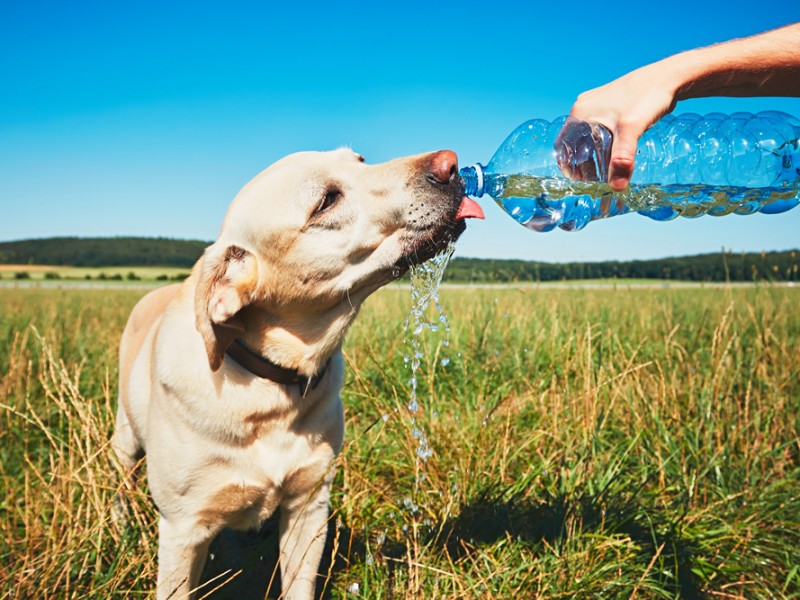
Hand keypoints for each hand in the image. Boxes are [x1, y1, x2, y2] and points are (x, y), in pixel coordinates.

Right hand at [566, 60, 679, 190]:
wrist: (669, 77)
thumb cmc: (648, 96)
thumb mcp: (632, 130)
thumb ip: (622, 159)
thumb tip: (616, 188)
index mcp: (580, 112)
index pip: (563, 145)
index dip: (568, 166)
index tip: (579, 182)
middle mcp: (584, 107)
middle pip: (575, 143)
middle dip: (582, 163)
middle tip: (594, 181)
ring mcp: (597, 105)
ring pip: (588, 137)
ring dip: (593, 155)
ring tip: (605, 171)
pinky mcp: (609, 106)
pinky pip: (599, 130)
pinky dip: (603, 145)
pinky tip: (615, 154)